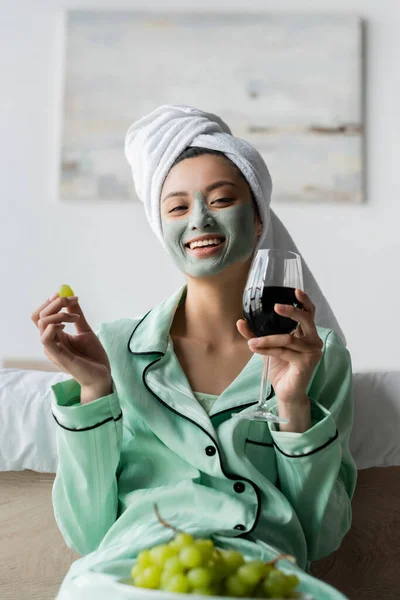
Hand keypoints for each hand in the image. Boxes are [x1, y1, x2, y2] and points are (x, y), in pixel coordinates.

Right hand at [31, 293, 111, 390]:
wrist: (101, 374)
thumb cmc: (92, 356)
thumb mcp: (85, 330)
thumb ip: (76, 315)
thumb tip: (71, 298)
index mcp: (55, 335)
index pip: (42, 315)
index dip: (50, 303)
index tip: (64, 295)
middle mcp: (51, 341)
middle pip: (39, 316)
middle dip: (55, 304)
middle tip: (71, 301)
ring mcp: (52, 349)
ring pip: (42, 324)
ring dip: (59, 313)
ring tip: (75, 317)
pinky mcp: (57, 356)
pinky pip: (46, 339)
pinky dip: (53, 326)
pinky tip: (66, 325)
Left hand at [237, 289, 322, 405]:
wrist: (286, 392)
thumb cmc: (280, 368)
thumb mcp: (267, 347)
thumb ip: (256, 333)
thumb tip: (241, 321)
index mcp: (307, 333)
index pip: (309, 313)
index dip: (304, 301)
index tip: (296, 291)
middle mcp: (313, 340)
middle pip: (306, 319)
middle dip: (291, 311)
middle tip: (276, 307)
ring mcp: (312, 352)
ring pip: (288, 339)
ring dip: (267, 339)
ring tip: (251, 341)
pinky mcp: (307, 363)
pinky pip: (284, 351)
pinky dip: (268, 349)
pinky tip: (257, 349)